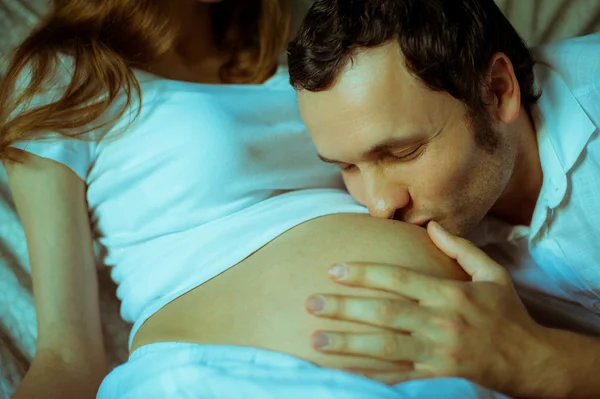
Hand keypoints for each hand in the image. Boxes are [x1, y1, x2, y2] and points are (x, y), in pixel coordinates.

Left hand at [305, 221, 557, 396]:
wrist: (530, 360)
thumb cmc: (507, 313)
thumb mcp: (492, 274)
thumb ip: (460, 249)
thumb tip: (430, 225)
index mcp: (450, 294)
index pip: (400, 280)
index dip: (365, 274)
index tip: (334, 269)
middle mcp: (441, 323)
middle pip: (385, 313)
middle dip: (345, 308)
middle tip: (311, 303)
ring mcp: (437, 353)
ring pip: (385, 347)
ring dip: (347, 344)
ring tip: (315, 339)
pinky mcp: (436, 376)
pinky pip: (397, 374)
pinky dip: (369, 371)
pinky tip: (343, 367)